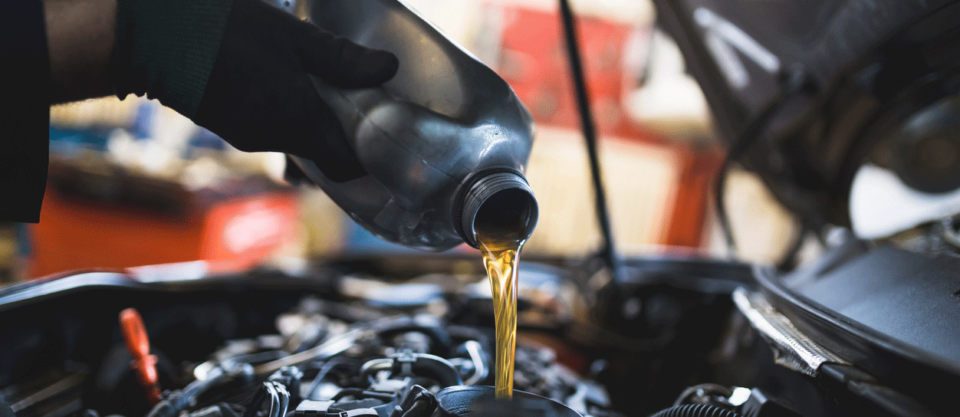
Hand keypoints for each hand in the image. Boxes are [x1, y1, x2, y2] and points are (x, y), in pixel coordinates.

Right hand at [110, 0, 397, 180]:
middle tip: (354, 95)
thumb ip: (340, 58)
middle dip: (342, 131)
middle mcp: (274, 138)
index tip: (379, 130)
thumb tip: (388, 69)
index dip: (366, 155)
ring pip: (298, 140)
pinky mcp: (230, 127)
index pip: (345, 166)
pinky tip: (283, 80)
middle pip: (323, 154)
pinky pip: (272, 130)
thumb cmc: (220, 28)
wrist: (146, 36)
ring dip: (312, 119)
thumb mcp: (291, 35)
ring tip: (318, 80)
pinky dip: (286, 113)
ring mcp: (248, 136)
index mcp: (297, 120)